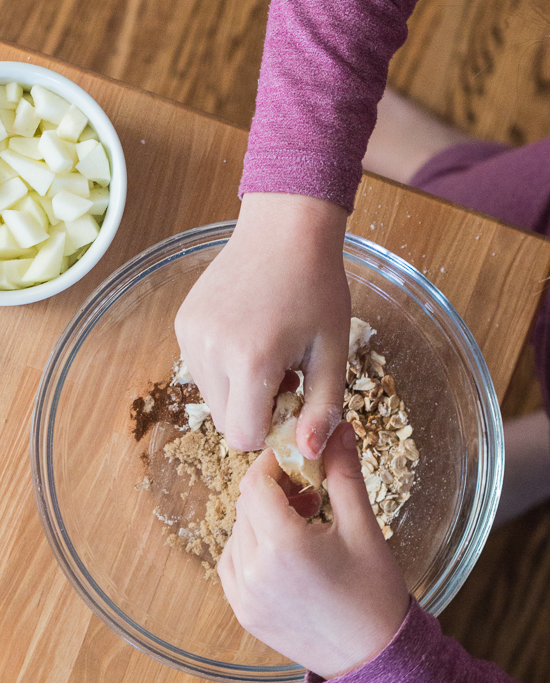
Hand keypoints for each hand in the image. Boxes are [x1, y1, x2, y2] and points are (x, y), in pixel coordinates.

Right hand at [175, 192, 349, 458]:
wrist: (285, 229)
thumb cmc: (318, 288)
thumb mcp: (332, 352)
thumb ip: (321, 409)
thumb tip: (306, 454)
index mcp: (250, 362)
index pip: (244, 436)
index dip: (271, 430)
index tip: (293, 402)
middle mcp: (210, 351)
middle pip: (226, 422)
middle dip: (256, 411)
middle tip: (284, 375)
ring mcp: (191, 335)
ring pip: (212, 398)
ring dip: (239, 391)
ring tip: (266, 353)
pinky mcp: (182, 324)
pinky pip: (201, 370)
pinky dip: (224, 368)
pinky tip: (247, 337)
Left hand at [218, 422, 409, 679]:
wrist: (374, 660)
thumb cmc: (374, 594)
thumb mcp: (362, 527)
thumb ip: (344, 473)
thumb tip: (338, 428)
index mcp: (283, 546)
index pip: (256, 483)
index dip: (274, 465)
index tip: (297, 462)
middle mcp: (254, 571)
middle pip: (246, 505)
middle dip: (274, 491)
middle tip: (311, 495)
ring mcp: (243, 596)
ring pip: (238, 532)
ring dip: (263, 519)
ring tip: (303, 527)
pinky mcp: (243, 613)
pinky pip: (234, 563)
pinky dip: (252, 548)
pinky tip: (284, 552)